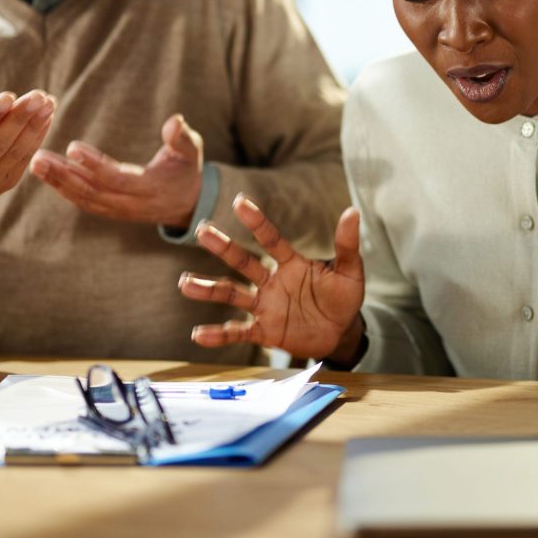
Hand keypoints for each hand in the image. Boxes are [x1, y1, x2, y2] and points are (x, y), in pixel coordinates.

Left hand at [30, 113, 203, 229]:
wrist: (187, 203)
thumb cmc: (187, 170)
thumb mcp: (192, 151)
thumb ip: (182, 138)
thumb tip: (174, 121)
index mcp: (150, 189)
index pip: (117, 179)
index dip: (95, 165)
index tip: (72, 147)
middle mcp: (132, 205)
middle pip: (93, 193)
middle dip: (64, 176)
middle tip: (39, 158)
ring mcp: (120, 211)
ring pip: (84, 199)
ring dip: (58, 183)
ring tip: (36, 163)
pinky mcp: (111, 211)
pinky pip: (84, 201)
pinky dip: (64, 189)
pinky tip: (48, 174)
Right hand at [180, 195, 365, 358]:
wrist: (341, 332)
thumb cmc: (343, 298)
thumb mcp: (350, 272)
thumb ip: (347, 245)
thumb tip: (353, 212)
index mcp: (292, 264)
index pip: (271, 239)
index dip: (256, 222)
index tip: (239, 202)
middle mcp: (273, 282)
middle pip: (243, 262)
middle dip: (224, 248)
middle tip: (202, 230)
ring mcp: (266, 306)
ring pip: (233, 294)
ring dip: (209, 289)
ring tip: (184, 283)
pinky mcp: (265, 331)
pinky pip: (239, 332)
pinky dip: (220, 334)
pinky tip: (198, 334)